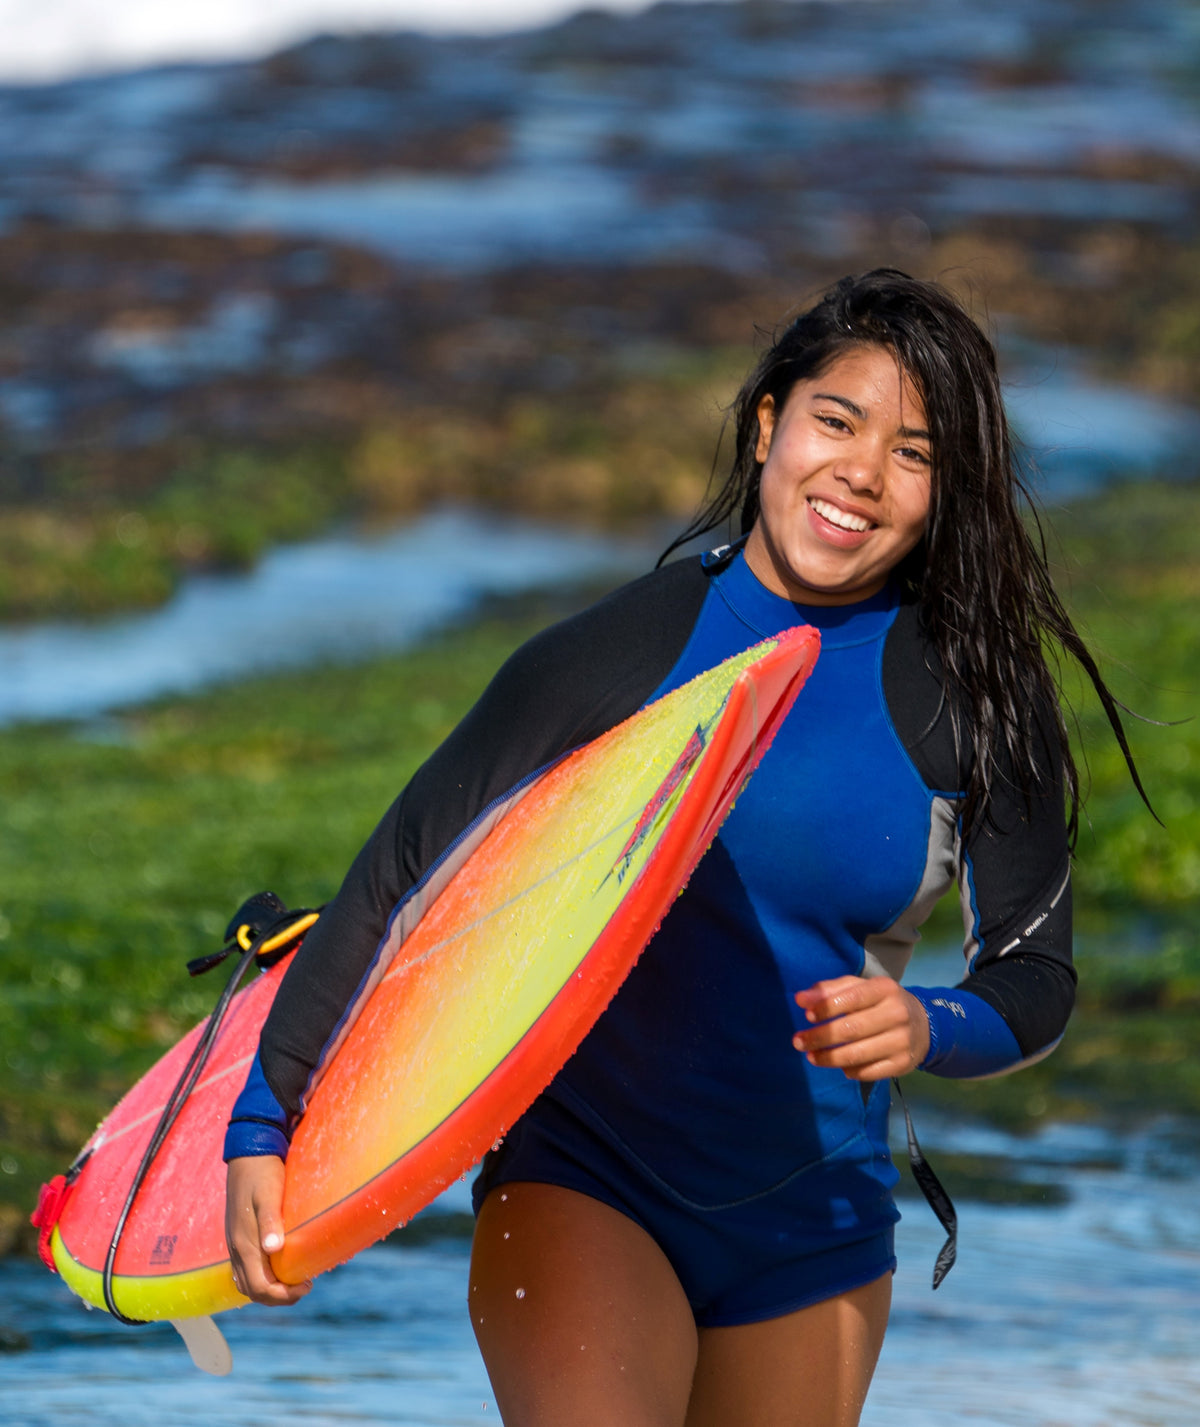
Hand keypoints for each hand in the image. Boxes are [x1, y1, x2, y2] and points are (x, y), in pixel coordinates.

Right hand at [224, 1155, 310, 1305]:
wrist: (247, 1155)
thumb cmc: (262, 1173)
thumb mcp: (269, 1195)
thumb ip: (270, 1222)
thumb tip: (274, 1249)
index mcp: (245, 1243)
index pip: (260, 1287)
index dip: (283, 1295)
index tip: (308, 1284)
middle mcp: (237, 1249)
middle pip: (252, 1291)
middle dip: (278, 1297)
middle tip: (305, 1285)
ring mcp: (235, 1244)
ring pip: (246, 1282)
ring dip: (269, 1289)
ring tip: (294, 1280)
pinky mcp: (237, 1237)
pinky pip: (245, 1270)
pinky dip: (261, 1278)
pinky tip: (278, 1267)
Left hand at [792, 975, 930, 1080]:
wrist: (922, 1025)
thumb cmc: (879, 1002)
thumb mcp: (859, 987)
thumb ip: (829, 990)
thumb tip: (801, 999)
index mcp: (885, 989)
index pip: (852, 998)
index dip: (827, 1007)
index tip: (807, 1016)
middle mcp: (897, 1014)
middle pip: (851, 1029)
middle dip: (820, 1037)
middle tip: (798, 1041)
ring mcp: (902, 1041)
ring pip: (857, 1054)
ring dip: (829, 1058)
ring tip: (811, 1056)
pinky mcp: (903, 1064)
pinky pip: (868, 1072)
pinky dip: (849, 1070)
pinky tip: (839, 1066)